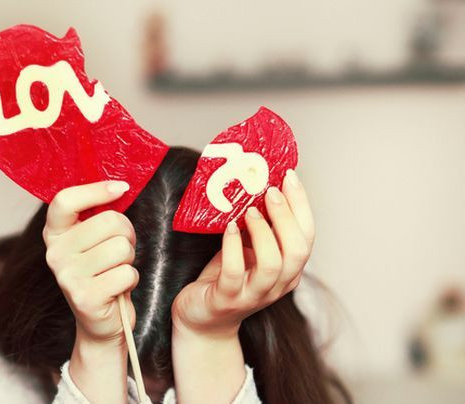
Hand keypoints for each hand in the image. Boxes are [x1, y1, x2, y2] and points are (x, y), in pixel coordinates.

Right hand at [43, 180, 139, 342]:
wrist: (100, 322)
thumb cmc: (102, 273)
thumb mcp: (93, 241)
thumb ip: (98, 215)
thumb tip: (120, 186)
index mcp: (54, 234)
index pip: (64, 200)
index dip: (96, 190)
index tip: (121, 188)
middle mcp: (55, 253)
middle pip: (108, 221)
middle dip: (126, 233)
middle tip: (121, 249)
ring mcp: (67, 276)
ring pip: (121, 247)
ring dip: (129, 259)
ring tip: (117, 270)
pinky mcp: (85, 297)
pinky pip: (126, 273)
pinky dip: (131, 279)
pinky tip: (118, 288)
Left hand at [172, 169, 314, 336]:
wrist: (203, 319)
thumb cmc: (226, 277)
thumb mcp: (249, 249)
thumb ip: (259, 226)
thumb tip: (261, 183)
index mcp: (289, 270)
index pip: (307, 237)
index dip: (301, 205)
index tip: (290, 176)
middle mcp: (278, 285)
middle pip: (297, 251)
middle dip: (286, 217)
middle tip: (269, 191)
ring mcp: (253, 295)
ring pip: (272, 265)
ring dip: (263, 232)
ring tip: (248, 211)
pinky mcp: (226, 299)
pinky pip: (235, 273)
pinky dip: (233, 247)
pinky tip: (228, 229)